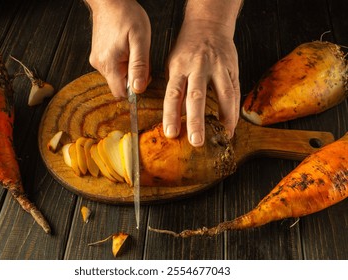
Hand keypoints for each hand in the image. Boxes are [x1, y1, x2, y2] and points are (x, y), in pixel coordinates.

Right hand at [86, 0, 150, 97]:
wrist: (110, 0)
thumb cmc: (126, 16)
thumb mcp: (140, 41)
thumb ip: (139, 66)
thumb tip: (138, 89)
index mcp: (109, 64)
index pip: (121, 93)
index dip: (134, 89)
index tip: (143, 74)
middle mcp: (100, 65)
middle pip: (120, 85)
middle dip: (133, 77)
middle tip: (140, 58)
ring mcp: (97, 61)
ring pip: (117, 77)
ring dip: (128, 69)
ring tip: (133, 49)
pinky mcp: (98, 56)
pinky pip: (113, 68)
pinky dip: (122, 63)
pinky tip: (126, 48)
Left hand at [163, 1, 241, 146]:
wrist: (208, 25)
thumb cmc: (187, 49)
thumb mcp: (174, 65)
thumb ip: (176, 89)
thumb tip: (177, 117)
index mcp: (179, 66)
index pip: (173, 94)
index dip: (171, 115)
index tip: (171, 133)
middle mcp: (198, 66)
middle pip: (197, 96)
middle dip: (196, 121)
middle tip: (196, 141)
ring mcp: (218, 67)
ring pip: (223, 94)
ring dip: (224, 118)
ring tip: (223, 136)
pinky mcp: (232, 68)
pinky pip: (235, 92)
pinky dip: (235, 110)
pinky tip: (232, 124)